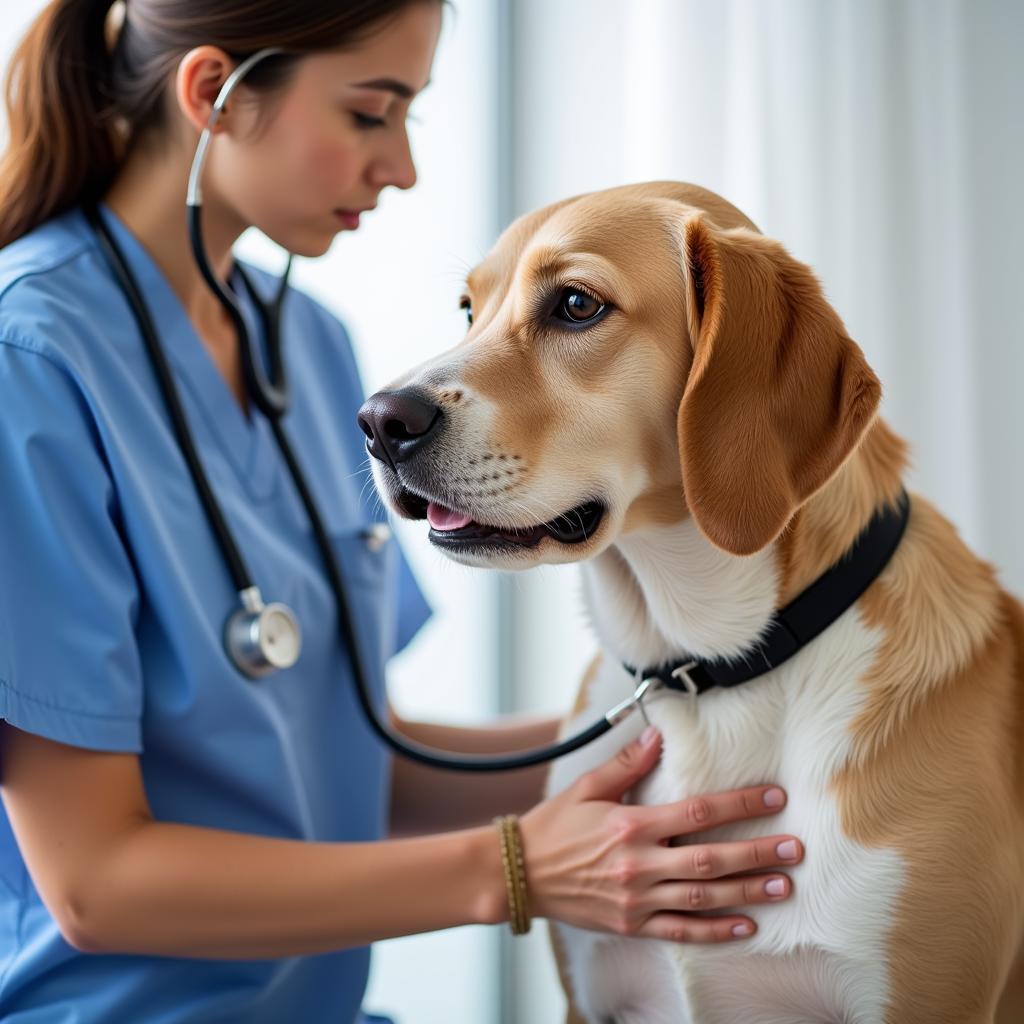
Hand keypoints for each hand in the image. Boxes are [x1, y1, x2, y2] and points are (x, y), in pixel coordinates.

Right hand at [519, 727, 802, 942]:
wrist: (520, 874)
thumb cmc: (554, 827)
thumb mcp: (587, 788)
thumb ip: (626, 765)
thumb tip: (657, 736)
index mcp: (631, 825)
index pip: (697, 812)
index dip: (739, 804)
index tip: (773, 797)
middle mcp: (639, 864)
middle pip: (710, 859)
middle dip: (756, 853)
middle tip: (794, 849)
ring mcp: (637, 898)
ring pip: (703, 898)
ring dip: (746, 892)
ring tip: (783, 886)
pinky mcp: (632, 924)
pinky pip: (681, 931)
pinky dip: (715, 931)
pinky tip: (745, 926)